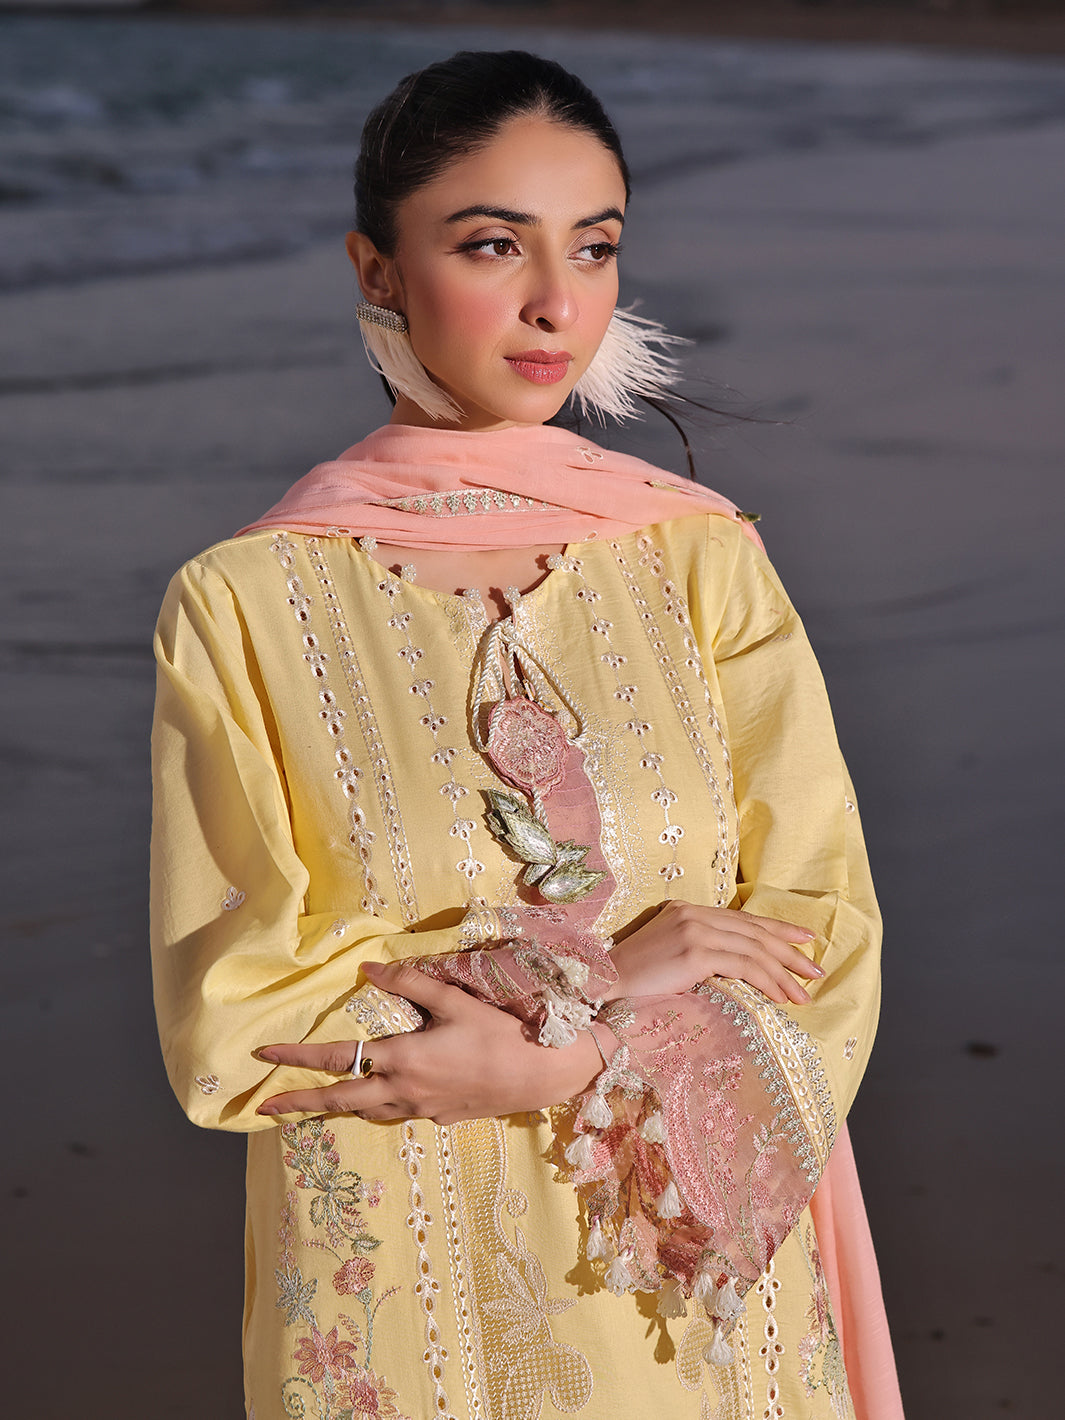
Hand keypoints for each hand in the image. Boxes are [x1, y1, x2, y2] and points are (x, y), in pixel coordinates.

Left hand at [255, 960, 601, 1124]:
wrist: (546, 1073)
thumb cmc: (503, 1031)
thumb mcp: (456, 999)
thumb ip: (410, 981)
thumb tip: (367, 968)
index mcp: (402, 1059)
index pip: (337, 1059)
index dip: (296, 1057)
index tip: (263, 1057)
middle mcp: (404, 1091)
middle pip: (340, 1100)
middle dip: (299, 1103)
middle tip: (264, 1106)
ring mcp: (423, 1109)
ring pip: (368, 1112)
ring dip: (338, 1106)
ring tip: (315, 1102)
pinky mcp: (442, 1117)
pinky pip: (398, 1113)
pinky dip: (378, 1106)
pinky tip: (380, 1096)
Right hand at [606, 900, 822, 1004]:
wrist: (604, 986)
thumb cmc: (636, 981)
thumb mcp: (671, 955)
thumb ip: (700, 950)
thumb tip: (740, 968)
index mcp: (688, 910)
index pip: (744, 918)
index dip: (779, 928)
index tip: (806, 939)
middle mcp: (694, 914)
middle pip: (755, 931)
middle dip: (791, 952)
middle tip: (816, 969)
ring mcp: (694, 930)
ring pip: (755, 949)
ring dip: (784, 974)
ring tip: (804, 993)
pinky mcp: (695, 952)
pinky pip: (744, 966)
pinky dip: (767, 981)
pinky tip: (781, 996)